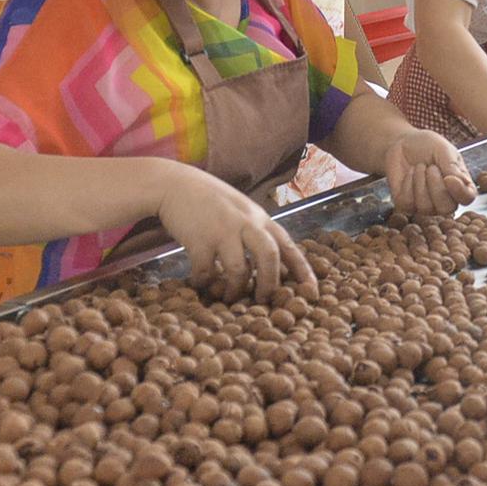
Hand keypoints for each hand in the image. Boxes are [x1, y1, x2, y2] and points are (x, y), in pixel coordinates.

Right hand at [155, 166, 317, 303]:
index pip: (289, 245)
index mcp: (261, 218)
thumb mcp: (242, 211)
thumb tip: (273, 264)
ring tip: (230, 298)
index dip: (302, 270)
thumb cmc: (212, 201)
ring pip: (240, 269)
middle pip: (270, 256)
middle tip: (264, 301)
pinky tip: (200, 283)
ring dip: (236, 289)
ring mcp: (223, 230)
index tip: (311, 290)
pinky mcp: (199, 239)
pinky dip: (204, 282)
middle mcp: (247, 223)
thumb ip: (257, 231)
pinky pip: (206, 270)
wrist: (175, 184)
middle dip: (270, 283)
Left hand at [384, 129, 476, 215]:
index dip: (459, 192)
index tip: (448, 178)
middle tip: (431, 167)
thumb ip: (452, 167)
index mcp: (461, 185)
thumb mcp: (444, 150)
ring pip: (426, 207)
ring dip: (420, 182)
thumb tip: (459, 183)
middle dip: (435, 185)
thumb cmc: (428, 145)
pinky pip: (408, 204)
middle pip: (446, 208)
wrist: (403, 143)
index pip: (467, 198)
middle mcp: (446, 199)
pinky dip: (407, 185)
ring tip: (420, 167)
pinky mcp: (408, 205)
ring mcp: (427, 205)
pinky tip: (410, 174)